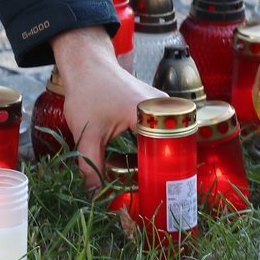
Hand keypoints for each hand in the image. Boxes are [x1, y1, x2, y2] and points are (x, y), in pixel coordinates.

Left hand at [51, 25, 162, 192]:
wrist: (86, 62)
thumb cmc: (86, 91)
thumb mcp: (86, 133)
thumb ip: (91, 166)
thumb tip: (93, 197)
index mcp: (153, 114)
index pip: (171, 154)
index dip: (167, 177)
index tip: (161, 195)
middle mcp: (166, 107)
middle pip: (174, 148)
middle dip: (164, 171)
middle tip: (157, 193)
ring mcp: (164, 105)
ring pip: (169, 140)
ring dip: (159, 158)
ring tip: (152, 181)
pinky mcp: (158, 105)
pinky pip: (163, 131)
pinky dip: (154, 146)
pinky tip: (145, 161)